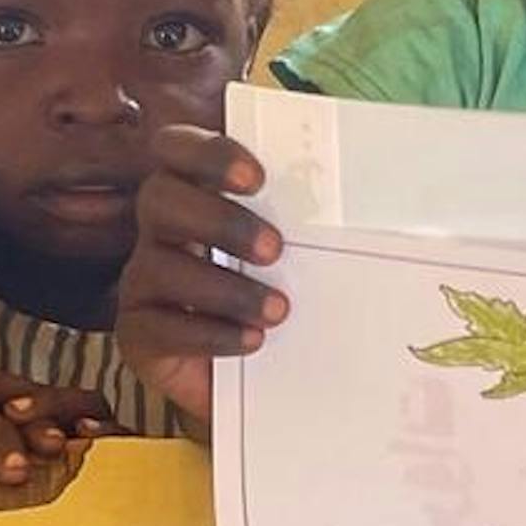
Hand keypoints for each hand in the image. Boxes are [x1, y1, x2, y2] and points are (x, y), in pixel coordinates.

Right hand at [112, 124, 288, 422]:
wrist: (264, 377)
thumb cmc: (281, 296)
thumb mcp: (300, 253)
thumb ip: (313, 218)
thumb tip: (385, 193)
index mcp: (195, 191)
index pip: (177, 147)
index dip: (209, 154)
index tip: (257, 178)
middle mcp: (161, 230)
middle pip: (160, 198)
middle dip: (219, 220)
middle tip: (274, 248)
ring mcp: (144, 281)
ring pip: (160, 266)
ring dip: (225, 287)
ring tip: (278, 309)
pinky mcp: (140, 333)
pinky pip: (159, 328)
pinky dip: (210, 333)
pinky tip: (253, 339)